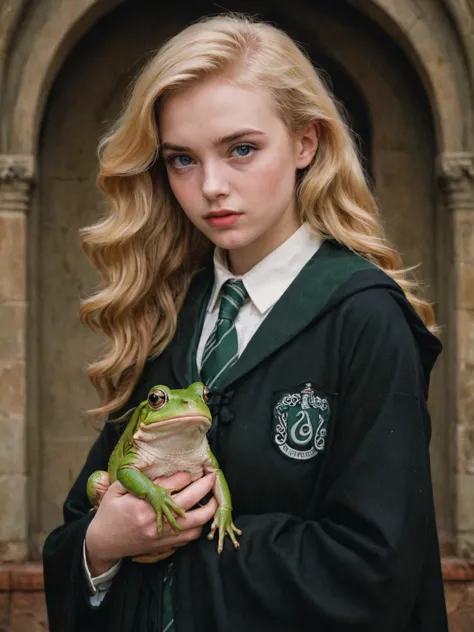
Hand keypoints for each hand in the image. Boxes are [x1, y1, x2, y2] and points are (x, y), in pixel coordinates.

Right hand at [85, 471, 216, 575]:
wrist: (103, 544)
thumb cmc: (109, 513)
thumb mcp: (117, 490)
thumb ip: (138, 478)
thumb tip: (161, 469)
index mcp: (142, 503)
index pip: (172, 485)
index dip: (186, 475)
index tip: (193, 469)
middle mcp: (155, 520)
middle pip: (190, 501)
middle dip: (205, 486)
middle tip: (213, 475)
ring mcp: (162, 535)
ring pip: (196, 523)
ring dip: (208, 509)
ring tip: (213, 497)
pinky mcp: (164, 545)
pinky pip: (190, 537)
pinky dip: (200, 526)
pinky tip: (201, 515)